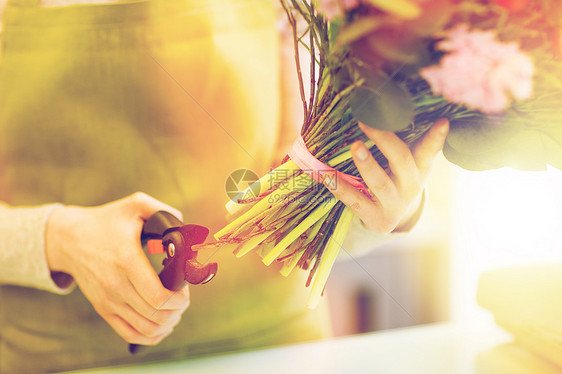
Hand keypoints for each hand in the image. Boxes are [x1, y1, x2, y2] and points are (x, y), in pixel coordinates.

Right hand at [45, 192, 188, 344]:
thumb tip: (183, 227)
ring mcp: (108, 300)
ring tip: (174, 308)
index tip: (185, 288)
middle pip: (157, 315)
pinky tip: (162, 324)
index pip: (158, 296)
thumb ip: (163, 211)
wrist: (69, 239)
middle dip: (178, 308)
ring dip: (168, 322)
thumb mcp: (135, 205)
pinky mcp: (104, 309)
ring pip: (147, 329)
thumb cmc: (107, 221)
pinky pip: (131, 334)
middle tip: (182, 296)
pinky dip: (151, 335)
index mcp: (127, 261)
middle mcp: (116, 285)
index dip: (179, 298)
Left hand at [324, 119, 448, 232]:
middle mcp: (411, 186)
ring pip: (379, 183)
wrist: (389, 217)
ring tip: (355, 146)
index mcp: (420, 169)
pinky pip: (356, 201)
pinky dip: (339, 187)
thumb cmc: (395, 179)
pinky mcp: (376, 219)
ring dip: (366, 163)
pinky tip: (325, 175)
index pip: (429, 150)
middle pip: (402, 160)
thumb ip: (406, 141)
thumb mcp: (406, 163)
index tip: (443, 121)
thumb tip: (387, 104)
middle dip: (385, 140)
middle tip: (366, 122)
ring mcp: (394, 204)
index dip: (436, 137)